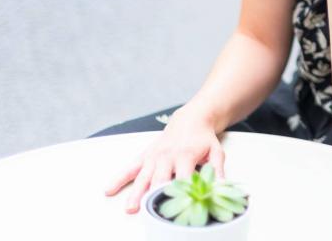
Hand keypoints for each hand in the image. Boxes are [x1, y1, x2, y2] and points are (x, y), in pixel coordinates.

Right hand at [103, 108, 224, 213]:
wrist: (191, 119)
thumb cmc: (203, 139)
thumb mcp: (215, 152)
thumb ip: (217, 170)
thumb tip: (222, 187)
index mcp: (185, 155)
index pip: (182, 177)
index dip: (180, 190)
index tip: (177, 204)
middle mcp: (167, 156)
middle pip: (159, 179)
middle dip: (155, 195)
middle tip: (151, 211)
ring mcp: (154, 157)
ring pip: (143, 177)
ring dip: (137, 193)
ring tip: (131, 208)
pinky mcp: (145, 156)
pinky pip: (130, 168)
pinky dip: (119, 179)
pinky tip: (109, 190)